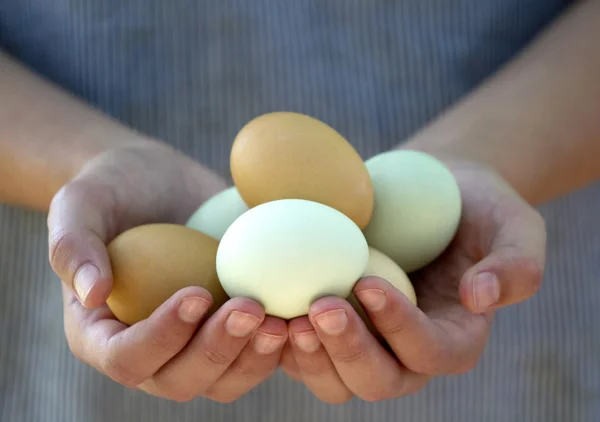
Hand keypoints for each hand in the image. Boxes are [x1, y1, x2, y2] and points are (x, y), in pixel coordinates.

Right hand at [48, 142, 286, 401]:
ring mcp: (193, 343)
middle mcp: (150, 350)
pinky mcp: (229, 329)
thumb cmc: (113, 189)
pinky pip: (255, 355)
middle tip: (250, 307)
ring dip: (254, 358)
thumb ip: (72, 244)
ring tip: (281, 320)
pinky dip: (280, 345)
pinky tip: (302, 314)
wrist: (157, 182)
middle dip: (217, 351)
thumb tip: (91, 293)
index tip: (196, 293)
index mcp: (101, 332)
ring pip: (224, 380)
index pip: (126, 358)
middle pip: (180, 379)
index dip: (161, 337)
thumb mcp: (80, 201)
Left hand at [280, 158, 545, 402]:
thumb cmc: (474, 207)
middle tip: (318, 308)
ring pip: (335, 380)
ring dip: (309, 357)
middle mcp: (407, 352)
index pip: (430, 352)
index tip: (367, 283)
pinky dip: (281, 340)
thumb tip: (481, 298)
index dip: (399, 328)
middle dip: (347, 351)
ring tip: (285, 316)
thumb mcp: (513, 224)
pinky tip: (263, 307)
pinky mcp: (331, 328)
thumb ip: (516, 263)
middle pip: (378, 380)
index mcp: (455, 337)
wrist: (429, 192)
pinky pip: (303, 352)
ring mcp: (366, 343)